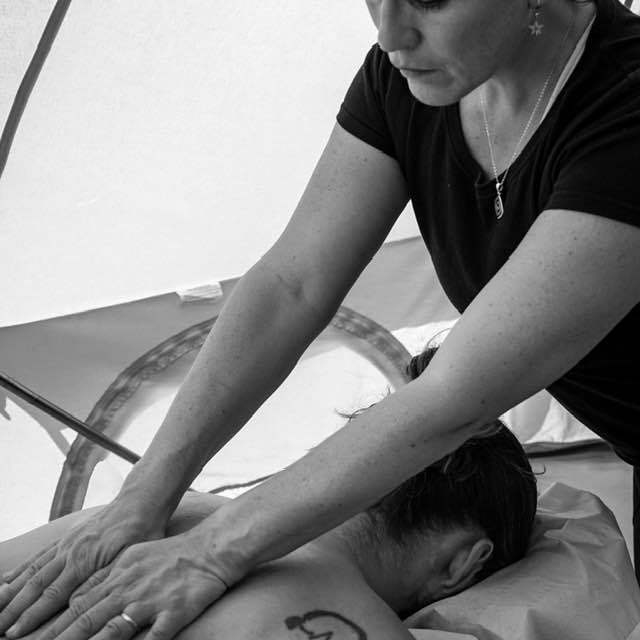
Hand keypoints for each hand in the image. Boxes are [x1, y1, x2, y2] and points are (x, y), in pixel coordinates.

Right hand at [0, 499, 164, 637]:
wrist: (141, 500)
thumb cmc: (144, 529)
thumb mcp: (132, 556)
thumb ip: (105, 578)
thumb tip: (78, 602)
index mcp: (85, 559)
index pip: (53, 595)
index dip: (33, 616)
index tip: (14, 634)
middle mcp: (71, 551)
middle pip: (37, 586)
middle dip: (16, 609)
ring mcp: (67, 542)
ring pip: (34, 571)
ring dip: (14, 593)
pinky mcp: (68, 535)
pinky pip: (40, 555)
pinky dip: (22, 569)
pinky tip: (8, 580)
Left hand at [35, 529, 230, 639]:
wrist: (211, 548)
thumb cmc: (173, 553)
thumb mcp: (134, 554)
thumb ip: (107, 575)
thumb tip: (78, 595)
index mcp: (119, 572)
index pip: (79, 601)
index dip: (57, 622)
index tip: (37, 637)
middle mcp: (130, 586)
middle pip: (88, 617)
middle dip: (60, 638)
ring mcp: (150, 601)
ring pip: (112, 630)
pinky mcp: (173, 613)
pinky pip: (151, 639)